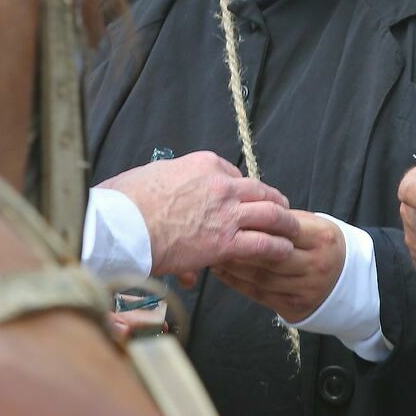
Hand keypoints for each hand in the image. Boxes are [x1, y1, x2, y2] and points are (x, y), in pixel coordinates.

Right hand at [98, 151, 298, 276]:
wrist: (123, 225)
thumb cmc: (126, 202)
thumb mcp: (150, 179)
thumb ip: (165, 194)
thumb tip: (165, 203)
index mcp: (203, 164)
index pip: (233, 174)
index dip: (241, 189)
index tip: (243, 198)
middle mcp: (221, 185)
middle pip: (259, 190)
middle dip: (273, 200)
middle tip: (281, 209)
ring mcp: (227, 213)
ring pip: (270, 214)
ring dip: (285, 222)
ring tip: (292, 230)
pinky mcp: (226, 242)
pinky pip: (263, 243)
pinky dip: (277, 247)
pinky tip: (284, 251)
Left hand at [212, 212, 344, 322]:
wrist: (347, 279)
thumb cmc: (320, 244)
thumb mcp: (312, 224)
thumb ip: (283, 220)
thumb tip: (247, 211)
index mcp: (321, 238)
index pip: (283, 229)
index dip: (255, 224)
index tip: (231, 216)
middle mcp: (316, 265)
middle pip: (271, 256)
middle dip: (240, 246)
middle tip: (214, 236)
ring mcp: (306, 290)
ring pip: (262, 278)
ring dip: (233, 266)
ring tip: (213, 253)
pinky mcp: (295, 308)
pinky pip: (260, 295)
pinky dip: (237, 283)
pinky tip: (223, 272)